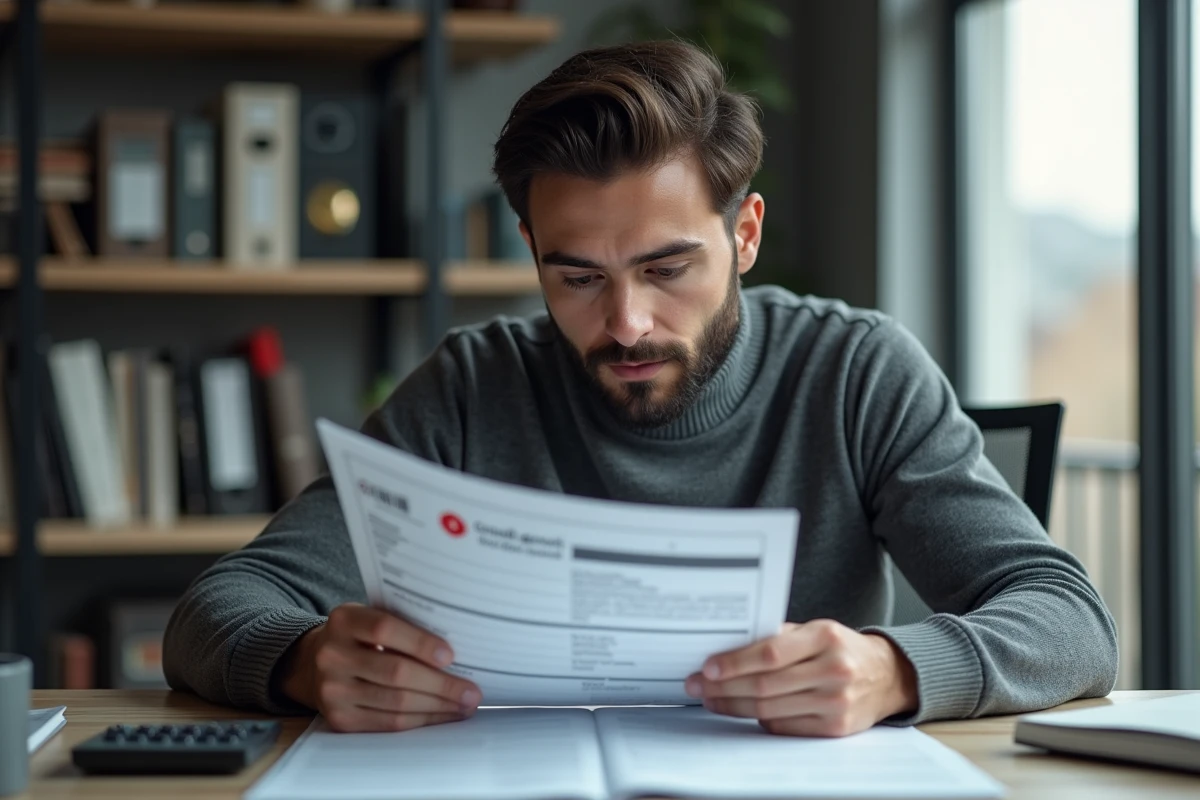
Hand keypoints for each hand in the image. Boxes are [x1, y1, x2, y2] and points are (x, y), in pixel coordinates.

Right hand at [278, 603, 481, 731]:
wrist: (313, 663)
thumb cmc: (359, 637)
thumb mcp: (369, 617)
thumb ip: (402, 624)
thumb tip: (457, 648)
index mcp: (344, 620)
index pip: (384, 629)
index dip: (419, 643)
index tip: (451, 655)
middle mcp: (332, 655)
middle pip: (395, 672)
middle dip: (440, 684)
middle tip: (472, 691)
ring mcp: (332, 691)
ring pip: (396, 703)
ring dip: (437, 706)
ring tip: (465, 705)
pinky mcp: (338, 719)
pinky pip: (388, 724)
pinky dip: (421, 721)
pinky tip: (441, 715)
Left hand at [685, 620, 917, 736]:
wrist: (887, 676)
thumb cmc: (841, 649)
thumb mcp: (816, 630)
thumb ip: (778, 637)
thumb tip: (728, 646)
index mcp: (825, 637)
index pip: (770, 654)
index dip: (735, 663)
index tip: (708, 667)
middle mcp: (834, 670)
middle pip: (765, 685)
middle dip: (724, 687)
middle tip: (697, 684)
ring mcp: (837, 702)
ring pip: (770, 709)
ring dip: (733, 705)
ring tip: (711, 698)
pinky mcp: (836, 728)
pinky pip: (784, 727)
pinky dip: (759, 719)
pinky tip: (742, 710)